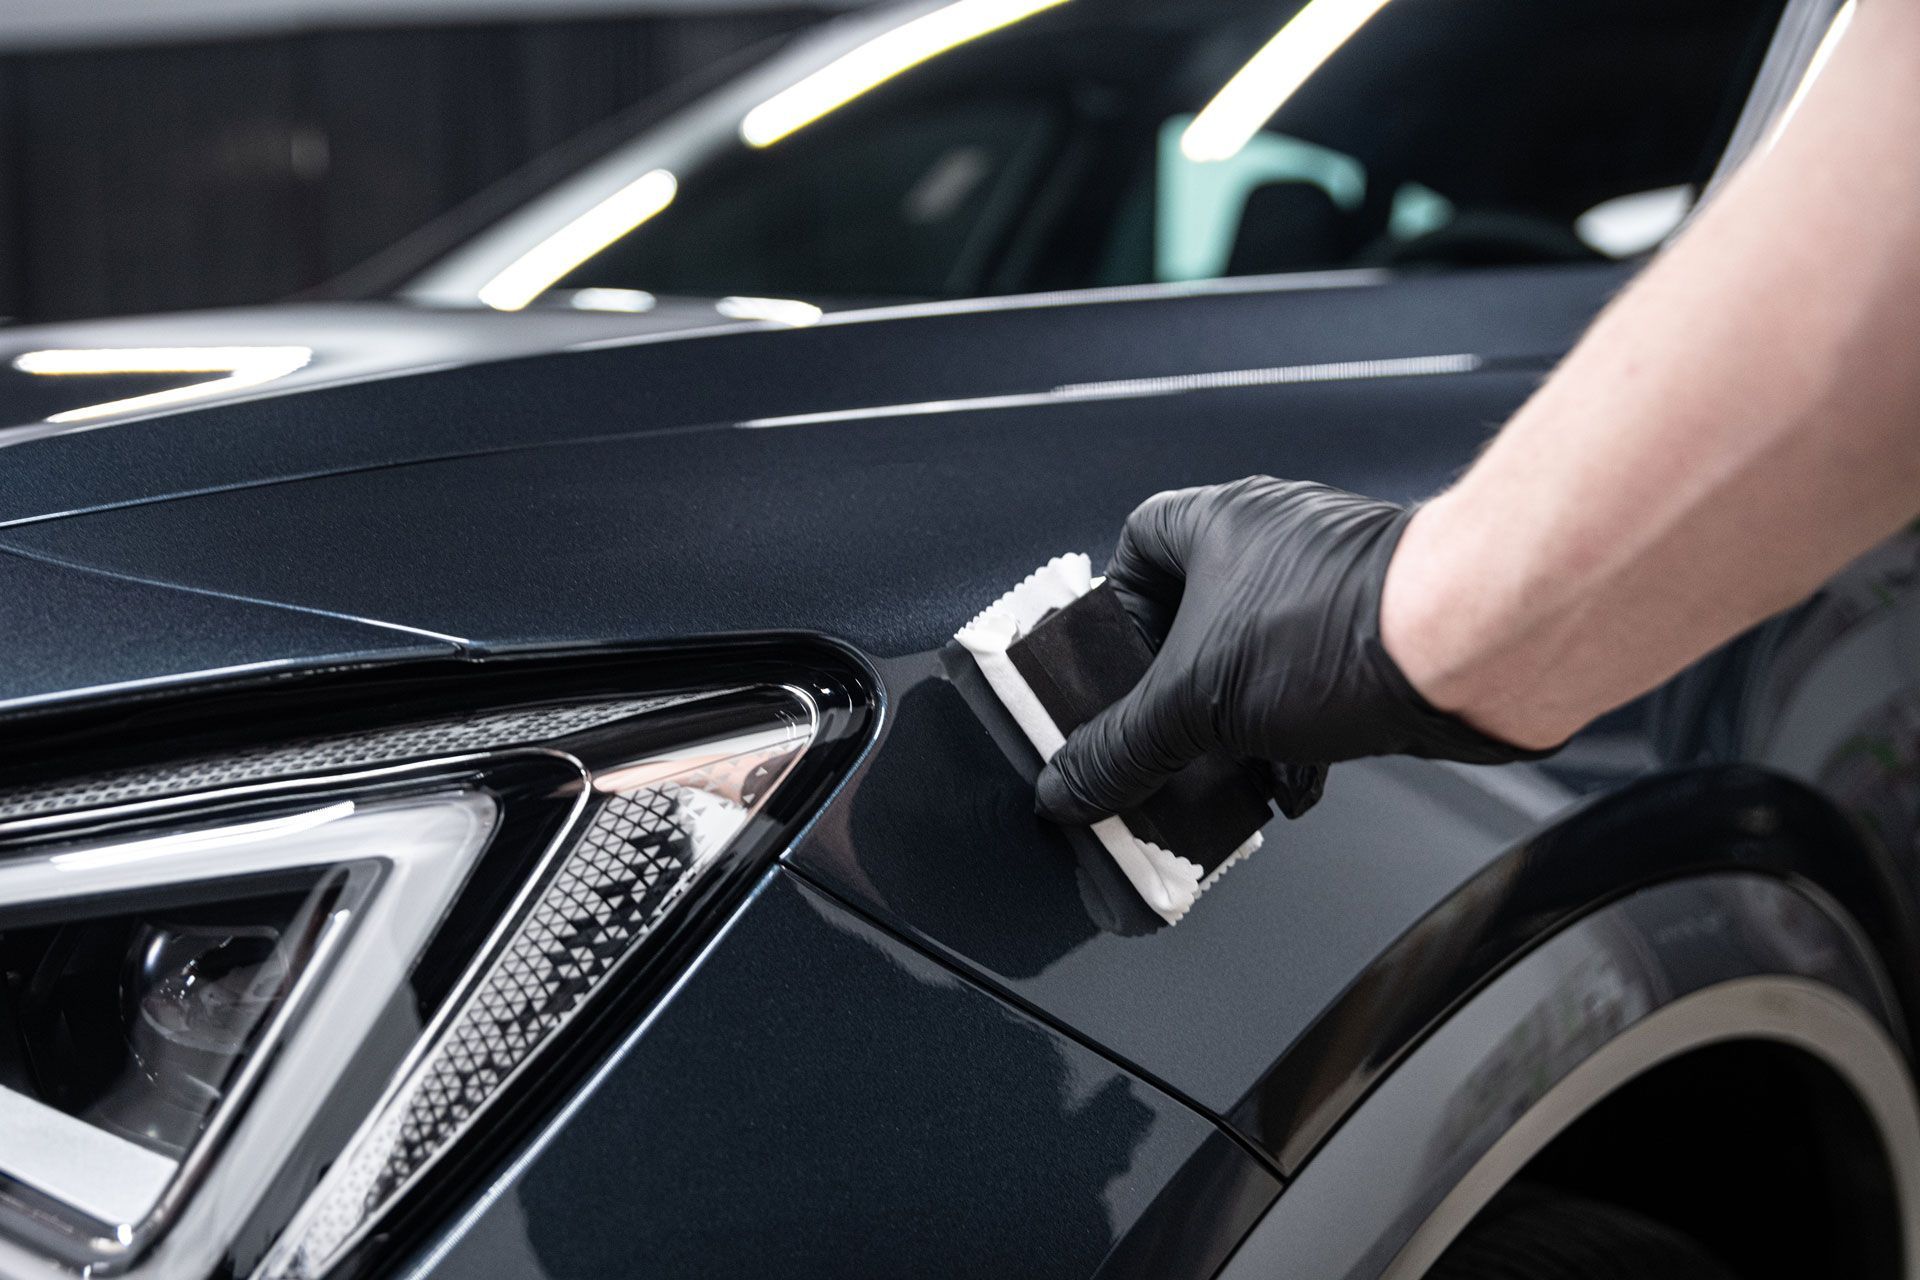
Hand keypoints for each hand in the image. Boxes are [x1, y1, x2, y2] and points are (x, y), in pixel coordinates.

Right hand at [1034, 478, 1548, 824]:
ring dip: (1238, 720)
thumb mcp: (1198, 701)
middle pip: (1196, 614)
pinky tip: (1290, 782)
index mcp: (1218, 523)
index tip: (1104, 666)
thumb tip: (1071, 784)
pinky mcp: (1377, 633)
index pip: (1136, 542)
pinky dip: (1295, 737)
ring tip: (1223, 770)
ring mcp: (1330, 586)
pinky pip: (1312, 686)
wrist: (1474, 649)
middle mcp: (1275, 542)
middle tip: (1160, 732)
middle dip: (1180, 686)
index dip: (1114, 606)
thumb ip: (1125, 748)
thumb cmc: (1346, 626)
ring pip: (1257, 657)